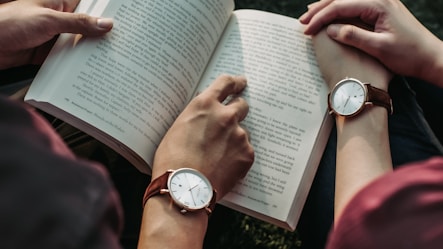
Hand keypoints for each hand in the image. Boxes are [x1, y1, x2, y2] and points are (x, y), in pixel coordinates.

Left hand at [0, 0, 112, 68]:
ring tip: (109, 60)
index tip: (123, 22)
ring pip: (78, 45)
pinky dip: (76, 65)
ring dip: (90, 53)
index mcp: (58, 3)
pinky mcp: (48, 54)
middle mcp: (58, 20)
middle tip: (120, 45)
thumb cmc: (9, 24)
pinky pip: (67, 59)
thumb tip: (105, 24)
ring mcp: (54, 38)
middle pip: (86, 28)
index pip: (89, 6)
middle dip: (101, 37)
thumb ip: (79, 23)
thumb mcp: (48, 20)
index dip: (105, 13)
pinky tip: (88, 70)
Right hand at [152, 75, 253, 198]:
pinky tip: (224, 167)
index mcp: (205, 105)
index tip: (240, 82)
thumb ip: (196, 116)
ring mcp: (239, 135)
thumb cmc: (172, 160)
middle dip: (237, 110)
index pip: (225, 83)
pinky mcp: (247, 154)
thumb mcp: (178, 128)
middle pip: (242, 104)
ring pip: (242, 132)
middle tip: (231, 120)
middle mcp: (225, 116)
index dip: (234, 82)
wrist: (184, 189)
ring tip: (218, 156)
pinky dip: (237, 157)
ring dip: (234, 139)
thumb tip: (205, 115)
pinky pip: (245, 151)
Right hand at [301, 0, 442, 84]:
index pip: (341, 6)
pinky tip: (329, 17)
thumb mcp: (379, 47)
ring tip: (310, 17)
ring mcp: (380, 4)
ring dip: (327, 9)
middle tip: (302, 22)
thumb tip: (331, 29)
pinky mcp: (380, 11)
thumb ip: (354, 36)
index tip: (307, 30)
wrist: (429, 57)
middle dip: (319, 9)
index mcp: (378, 4)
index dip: (321, 17)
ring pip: (346, 1)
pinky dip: (338, 12)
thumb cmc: (408, 54)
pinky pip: (353, 7)